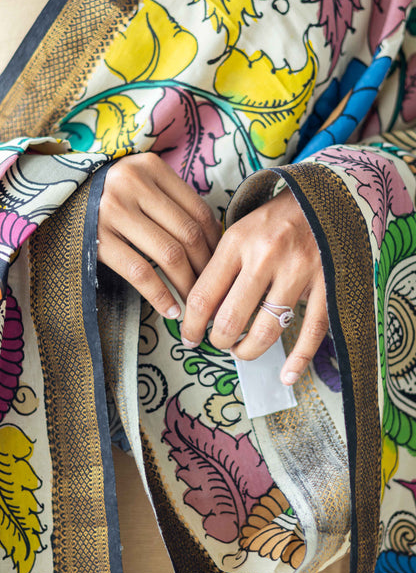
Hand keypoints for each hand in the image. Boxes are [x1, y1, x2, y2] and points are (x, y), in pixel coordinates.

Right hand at [97, 152, 220, 317]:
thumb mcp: (140, 184)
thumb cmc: (109, 195)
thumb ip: (171, 203)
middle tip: (211, 292)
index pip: (199, 211)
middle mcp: (132, 183)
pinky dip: (160, 295)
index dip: (216, 245)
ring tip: (194, 304)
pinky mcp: (96, 237)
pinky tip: (170, 310)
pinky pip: (140, 272)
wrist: (56, 198)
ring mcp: (112, 210)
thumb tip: (214, 245)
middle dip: (206, 269)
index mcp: (151, 167)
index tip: (220, 267)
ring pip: (169, 254)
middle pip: (188, 234)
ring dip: (187, 286)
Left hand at [181, 187, 327, 384]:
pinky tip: (286, 374)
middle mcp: (266, 256)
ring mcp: (299, 271)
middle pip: (232, 319)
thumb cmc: (273, 221)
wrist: (323, 198)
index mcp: (237, 242)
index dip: (191, 325)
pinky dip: (298, 359)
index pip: (204, 295)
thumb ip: (219, 267)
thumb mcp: (238, 231)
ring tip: (242, 350)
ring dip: (249, 350)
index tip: (188, 337)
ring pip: (267, 329)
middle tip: (219, 342)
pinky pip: (311, 331)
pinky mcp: (327, 284)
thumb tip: (198, 313)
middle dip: (219, 340)